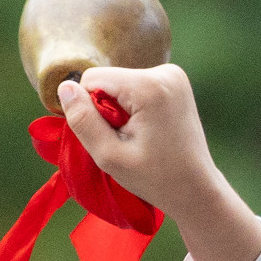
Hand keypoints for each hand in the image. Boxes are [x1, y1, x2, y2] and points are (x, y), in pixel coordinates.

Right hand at [55, 65, 260, 260]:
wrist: (196, 188)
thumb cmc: (155, 178)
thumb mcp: (110, 156)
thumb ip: (83, 120)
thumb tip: (65, 87)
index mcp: (149, 85)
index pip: (92, 79)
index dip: (92, 109)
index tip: (114, 136)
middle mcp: (165, 71)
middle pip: (108, 80)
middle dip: (109, 109)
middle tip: (131, 140)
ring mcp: (174, 74)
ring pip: (121, 84)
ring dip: (122, 110)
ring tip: (142, 137)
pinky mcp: (176, 81)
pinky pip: (136, 87)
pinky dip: (136, 107)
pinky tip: (151, 130)